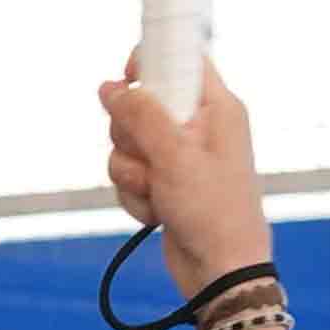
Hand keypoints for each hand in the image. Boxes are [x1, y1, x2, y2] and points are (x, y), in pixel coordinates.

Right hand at [98, 61, 272, 297]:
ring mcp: (178, 156)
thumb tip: (109, 87)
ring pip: (126, 141)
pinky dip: (135, 195)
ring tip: (156, 192)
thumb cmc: (213, 211)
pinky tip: (157, 213)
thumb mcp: (174, 156)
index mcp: (216, 107)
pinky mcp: (163, 182)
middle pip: (141, 101)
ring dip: (131, 171)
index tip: (129, 78)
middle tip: (149, 154)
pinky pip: (128, 172)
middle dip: (131, 133)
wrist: (219, 271)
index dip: (149, 62)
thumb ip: (140, 115)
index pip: (181, 58)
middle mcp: (198, 126)